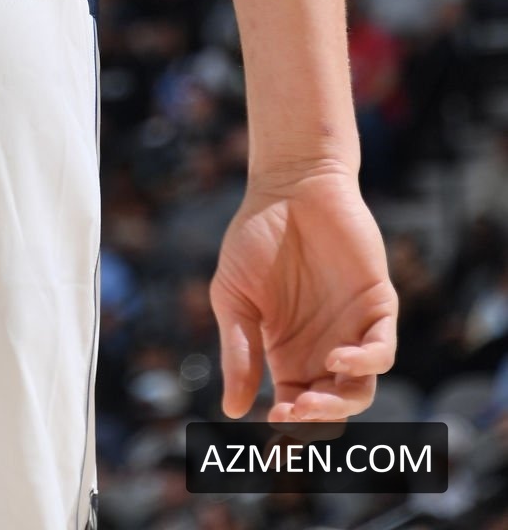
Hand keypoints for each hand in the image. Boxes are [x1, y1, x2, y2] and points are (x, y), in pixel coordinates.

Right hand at [210, 165, 396, 421]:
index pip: (296, 408)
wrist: (289, 184)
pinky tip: (337, 358)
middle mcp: (324, 349)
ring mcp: (353, 328)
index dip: (288, 428)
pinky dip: (364, 363)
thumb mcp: (233, 296)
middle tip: (289, 417)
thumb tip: (233, 410)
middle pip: (331, 407)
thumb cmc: (256, 236)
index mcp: (288, 352)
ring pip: (360, 389)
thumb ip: (238, 350)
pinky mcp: (377, 304)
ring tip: (310, 400)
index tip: (271, 431)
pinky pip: (382, 350)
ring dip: (338, 405)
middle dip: (313, 422)